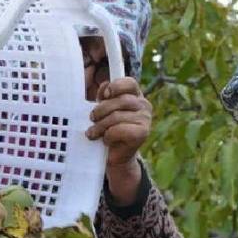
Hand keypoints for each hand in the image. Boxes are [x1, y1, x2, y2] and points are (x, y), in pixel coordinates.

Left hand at [86, 77, 150, 205]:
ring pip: (117, 116)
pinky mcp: (143, 133)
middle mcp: (144, 105)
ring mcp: (146, 119)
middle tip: (92, 119)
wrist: (114, 154)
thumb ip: (105, 96)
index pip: (130, 83)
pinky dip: (108, 135)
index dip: (116, 86)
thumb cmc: (109, 129)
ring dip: (101, 126)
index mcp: (136, 96)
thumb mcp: (104, 109)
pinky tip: (106, 140)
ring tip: (94, 133)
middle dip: (101, 110)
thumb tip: (104, 86)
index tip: (104, 95)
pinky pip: (119, 129)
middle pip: (120, 100)